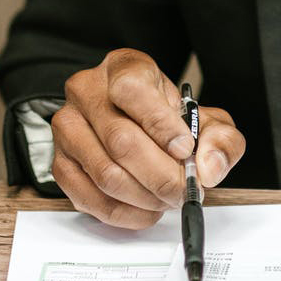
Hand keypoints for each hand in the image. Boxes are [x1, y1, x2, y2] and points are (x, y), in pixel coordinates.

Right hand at [50, 49, 246, 229]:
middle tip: (184, 190)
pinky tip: (146, 208)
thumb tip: (209, 167)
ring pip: (106, 174)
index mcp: (122, 67)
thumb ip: (220, 140)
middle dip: (161, 175)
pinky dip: (125, 213)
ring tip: (167, 199)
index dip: (161, 125)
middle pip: (120, 141)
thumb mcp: (205, 120)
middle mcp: (86, 92)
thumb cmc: (169, 121)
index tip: (185, 150)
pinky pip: (90, 198)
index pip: (131, 91)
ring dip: (145, 197)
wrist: (138, 127)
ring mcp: (68, 128)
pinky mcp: (60, 163)